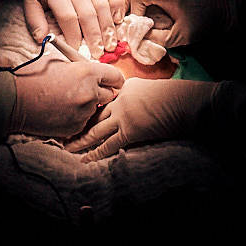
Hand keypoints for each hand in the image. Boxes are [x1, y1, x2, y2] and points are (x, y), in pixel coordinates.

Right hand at [11, 58, 125, 138]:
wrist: (14, 101)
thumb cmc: (33, 77)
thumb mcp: (59, 63)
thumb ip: (81, 69)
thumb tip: (94, 74)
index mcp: (88, 72)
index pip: (116, 77)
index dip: (113, 80)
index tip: (111, 82)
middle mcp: (90, 93)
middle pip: (110, 95)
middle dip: (101, 94)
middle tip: (87, 93)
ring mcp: (84, 112)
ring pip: (95, 110)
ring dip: (87, 107)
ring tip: (68, 102)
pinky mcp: (75, 127)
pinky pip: (84, 122)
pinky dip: (77, 118)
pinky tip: (62, 112)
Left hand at [23, 0, 125, 58]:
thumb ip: (34, 19)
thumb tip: (43, 40)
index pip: (67, 15)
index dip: (73, 34)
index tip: (75, 49)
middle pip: (88, 12)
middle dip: (94, 35)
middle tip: (98, 54)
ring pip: (103, 5)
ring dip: (108, 27)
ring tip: (110, 44)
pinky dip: (118, 9)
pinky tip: (117, 23)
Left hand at [65, 78, 218, 161]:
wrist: (186, 103)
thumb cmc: (172, 96)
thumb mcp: (147, 88)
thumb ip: (130, 94)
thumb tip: (119, 102)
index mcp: (123, 87)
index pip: (98, 97)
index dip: (83, 105)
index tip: (70, 109)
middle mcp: (119, 99)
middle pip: (91, 113)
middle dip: (75, 122)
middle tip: (59, 130)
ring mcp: (123, 115)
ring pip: (94, 130)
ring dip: (79, 139)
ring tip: (65, 146)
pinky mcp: (131, 131)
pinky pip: (108, 145)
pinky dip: (95, 153)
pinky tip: (84, 159)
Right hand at [121, 0, 245, 47]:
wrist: (217, 11)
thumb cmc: (200, 25)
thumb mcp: (178, 37)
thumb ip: (155, 39)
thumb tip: (134, 40)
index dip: (132, 13)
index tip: (137, 27)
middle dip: (124, 7)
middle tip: (126, 24)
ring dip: (128, 4)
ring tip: (131, 21)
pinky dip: (135, 2)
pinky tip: (139, 15)